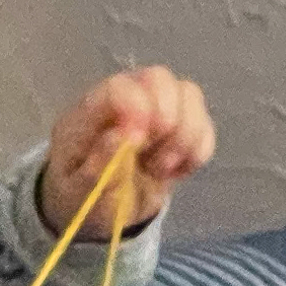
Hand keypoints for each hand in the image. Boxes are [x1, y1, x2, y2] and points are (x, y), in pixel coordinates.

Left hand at [43, 66, 215, 229]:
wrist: (101, 207)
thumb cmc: (83, 194)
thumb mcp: (80, 192)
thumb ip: (96, 167)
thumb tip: (121, 136)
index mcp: (92, 109)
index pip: (120, 87)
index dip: (137, 111)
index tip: (136, 145)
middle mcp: (128, 98)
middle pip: (160, 78)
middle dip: (166, 120)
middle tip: (152, 160)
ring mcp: (158, 108)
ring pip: (189, 95)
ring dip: (184, 139)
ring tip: (160, 169)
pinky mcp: (183, 126)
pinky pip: (205, 126)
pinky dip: (198, 152)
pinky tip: (176, 171)